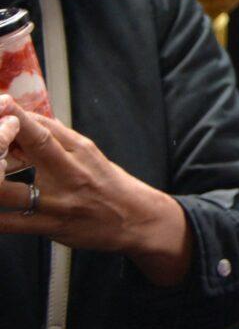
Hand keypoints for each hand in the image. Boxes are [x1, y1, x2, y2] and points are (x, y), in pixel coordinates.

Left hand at [0, 97, 191, 286]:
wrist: (137, 220)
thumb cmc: (110, 186)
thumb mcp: (90, 156)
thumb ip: (59, 140)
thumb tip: (27, 121)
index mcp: (80, 151)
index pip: (45, 128)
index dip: (18, 115)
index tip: (3, 102)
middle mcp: (69, 173)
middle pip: (32, 147)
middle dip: (3, 137)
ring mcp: (57, 202)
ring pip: (7, 190)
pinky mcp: (50, 226)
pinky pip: (9, 223)